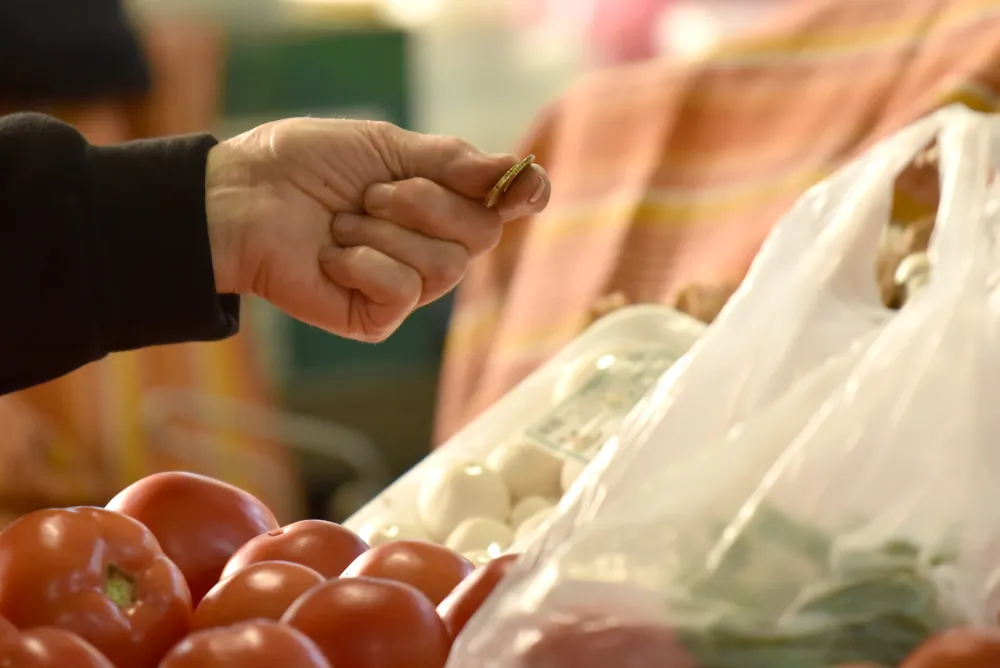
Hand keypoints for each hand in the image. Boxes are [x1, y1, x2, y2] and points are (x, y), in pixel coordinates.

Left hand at [204, 118, 550, 340]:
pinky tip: (332, 257)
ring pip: (444, 266)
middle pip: (481, 234)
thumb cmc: (305, 166)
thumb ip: (451, 162)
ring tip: (340, 223)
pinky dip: (363, 264)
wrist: (241, 199)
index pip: (503, 206)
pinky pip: (403, 291)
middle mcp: (432, 245)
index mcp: (439, 200)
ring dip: (383, 233)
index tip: (527, 188)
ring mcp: (407, 285)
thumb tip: (520, 171)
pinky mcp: (378, 317)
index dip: (523, 195)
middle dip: (425, 204)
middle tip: (371, 194)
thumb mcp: (382, 148)